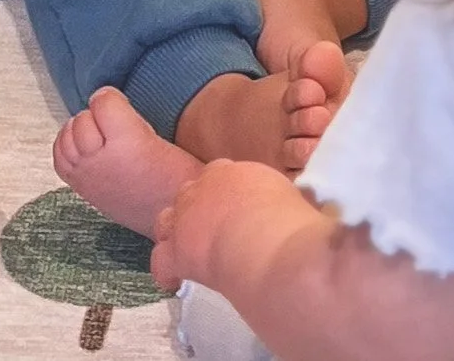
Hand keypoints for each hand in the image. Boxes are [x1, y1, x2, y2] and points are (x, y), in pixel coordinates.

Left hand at [151, 158, 298, 293]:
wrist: (264, 239)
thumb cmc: (286, 215)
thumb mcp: (286, 194)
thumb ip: (278, 197)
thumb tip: (291, 207)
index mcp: (231, 172)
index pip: (218, 174)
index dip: (223, 194)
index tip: (234, 209)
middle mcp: (204, 187)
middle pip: (190, 193)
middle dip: (197, 209)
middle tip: (214, 231)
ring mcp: (186, 216)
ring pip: (166, 219)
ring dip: (176, 232)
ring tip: (190, 252)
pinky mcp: (178, 248)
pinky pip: (161, 259)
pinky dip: (168, 269)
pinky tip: (178, 280)